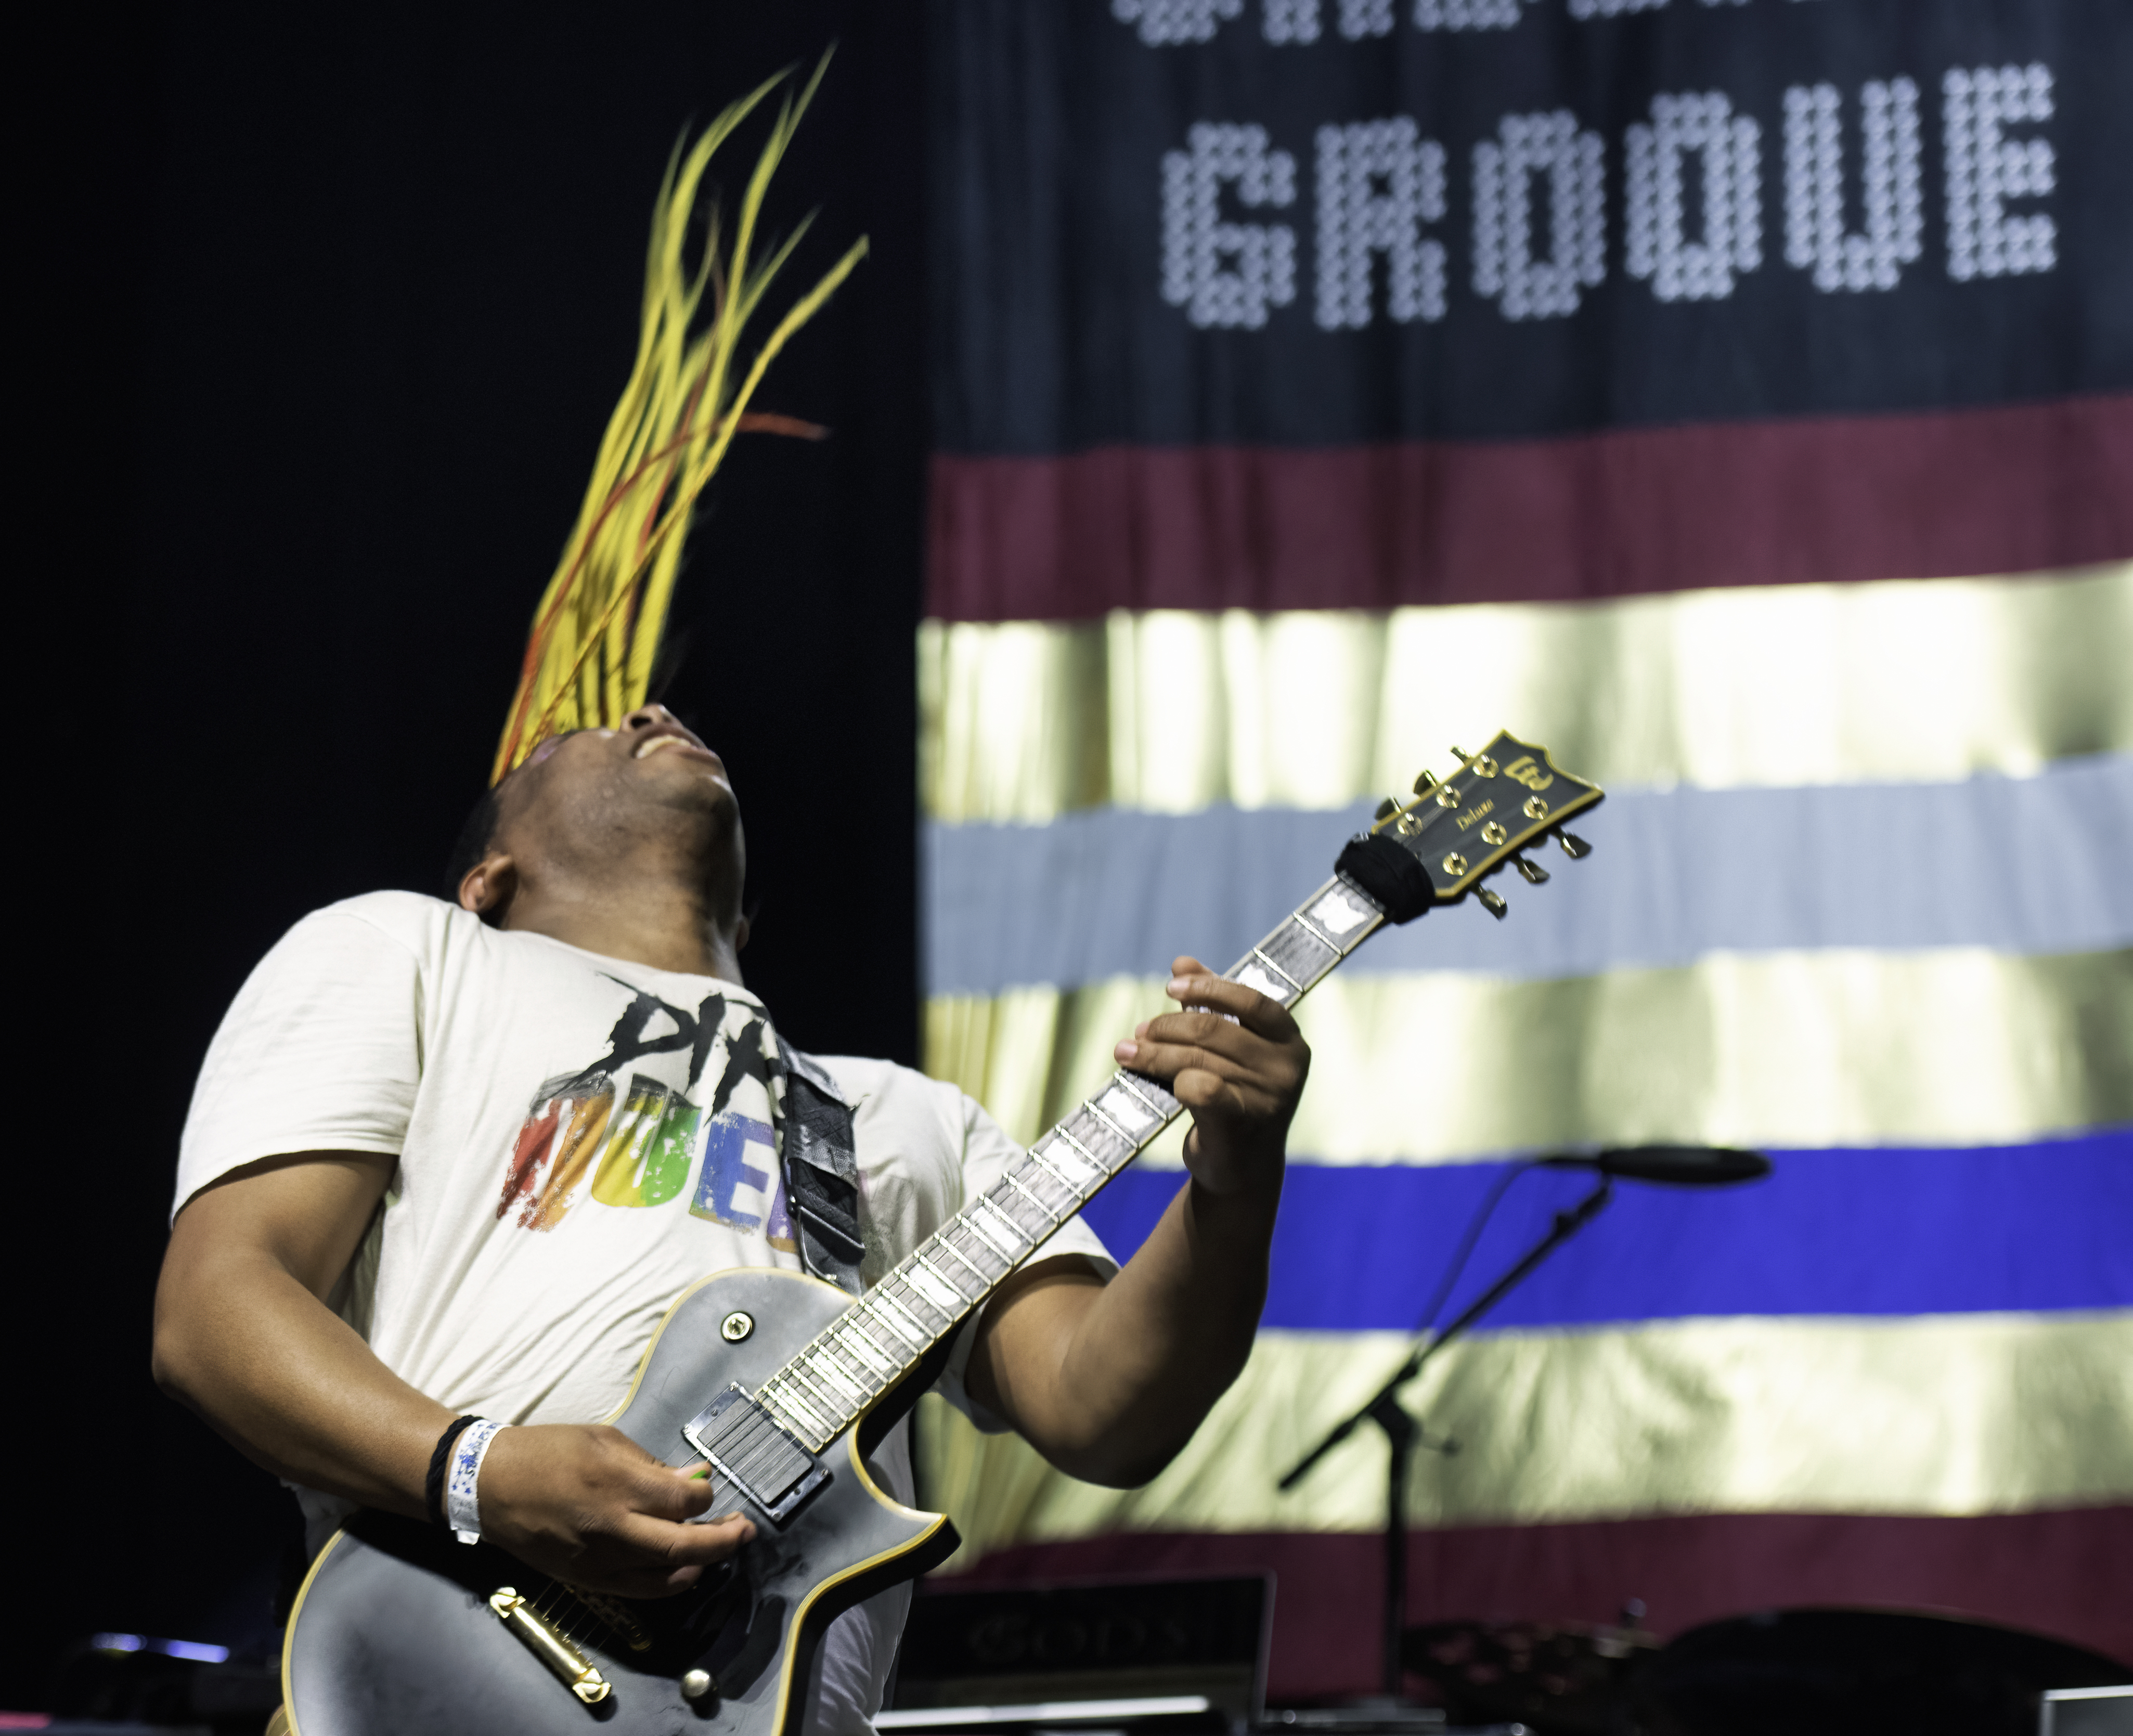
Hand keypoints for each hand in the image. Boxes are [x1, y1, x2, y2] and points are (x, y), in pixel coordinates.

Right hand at [475, 1423, 754, 1597]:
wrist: (489, 1486)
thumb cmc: (547, 1452)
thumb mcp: (603, 1439)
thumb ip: (650, 1464)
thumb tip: (692, 1481)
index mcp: (616, 1484)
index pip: (684, 1502)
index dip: (707, 1497)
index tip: (710, 1488)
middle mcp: (612, 1527)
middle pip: (684, 1546)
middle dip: (725, 1539)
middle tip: (746, 1529)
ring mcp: (598, 1559)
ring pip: (666, 1575)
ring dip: (704, 1562)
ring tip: (723, 1546)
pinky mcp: (585, 1579)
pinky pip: (639, 1590)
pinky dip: (670, 1583)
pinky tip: (687, 1570)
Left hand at [1113, 957, 1309, 1197]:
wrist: (1240, 1169)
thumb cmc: (1233, 1098)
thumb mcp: (1230, 1050)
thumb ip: (1211, 1005)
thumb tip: (1182, 962)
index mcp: (1289, 1040)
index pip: (1251, 1000)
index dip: (1208, 988)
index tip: (1169, 986)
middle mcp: (1286, 1068)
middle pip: (1213, 1031)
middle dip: (1167, 1028)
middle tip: (1139, 1033)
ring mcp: (1267, 1100)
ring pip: (1196, 1060)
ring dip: (1153, 1054)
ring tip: (1127, 1052)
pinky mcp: (1241, 1127)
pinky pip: (1199, 1089)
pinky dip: (1171, 1081)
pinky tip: (1150, 1080)